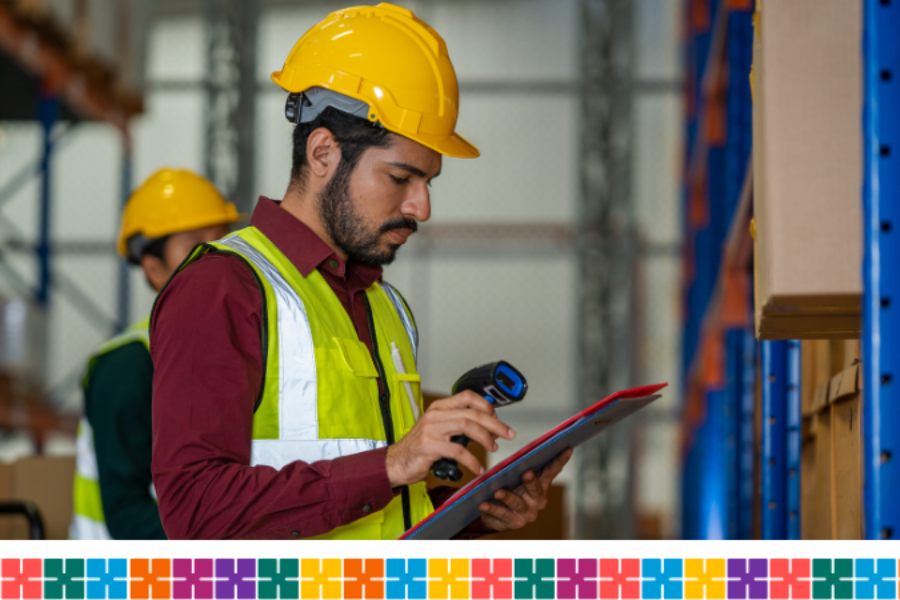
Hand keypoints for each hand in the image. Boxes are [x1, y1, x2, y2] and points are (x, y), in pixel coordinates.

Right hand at [385, 391, 515, 486]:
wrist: (396, 462)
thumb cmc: (419, 448)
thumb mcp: (438, 430)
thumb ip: (457, 425)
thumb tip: (485, 428)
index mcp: (439, 407)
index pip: (468, 396)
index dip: (486, 406)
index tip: (497, 419)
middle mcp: (436, 415)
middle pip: (472, 413)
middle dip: (495, 424)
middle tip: (507, 433)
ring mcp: (431, 429)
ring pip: (467, 426)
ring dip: (486, 438)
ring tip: (493, 447)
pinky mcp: (429, 445)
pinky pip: (458, 450)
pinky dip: (472, 460)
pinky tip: (477, 467)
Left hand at [477, 447, 572, 531]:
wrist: (498, 516)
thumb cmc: (511, 490)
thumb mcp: (517, 478)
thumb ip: (521, 467)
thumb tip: (522, 450)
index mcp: (541, 486)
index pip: (552, 471)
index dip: (560, 460)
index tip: (567, 448)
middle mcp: (537, 501)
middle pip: (536, 489)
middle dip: (531, 481)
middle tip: (526, 473)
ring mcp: (526, 513)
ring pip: (516, 503)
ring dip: (507, 497)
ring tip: (497, 492)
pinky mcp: (512, 523)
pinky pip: (501, 515)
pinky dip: (492, 509)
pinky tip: (484, 504)